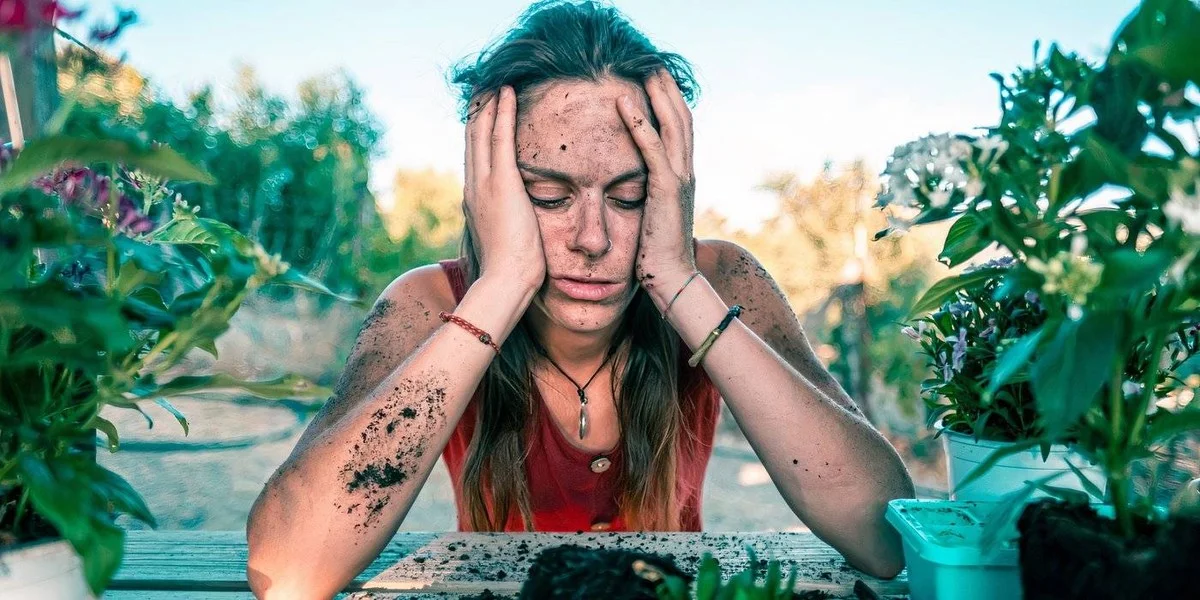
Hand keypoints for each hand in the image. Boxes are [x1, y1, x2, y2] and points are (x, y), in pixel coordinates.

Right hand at [463, 86, 546, 292]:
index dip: (478, 130)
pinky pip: (501, 139)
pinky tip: (508, 93)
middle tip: (485, 86)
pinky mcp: (501, 183)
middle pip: (473, 138)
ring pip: (483, 132)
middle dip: (479, 110)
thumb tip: (517, 218)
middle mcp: (474, 186)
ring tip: (495, 82)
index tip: (484, 110)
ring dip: (490, 104)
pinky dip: (503, 113)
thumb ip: (507, 221)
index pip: (476, 156)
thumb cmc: (511, 270)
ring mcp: (485, 183)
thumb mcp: (506, 238)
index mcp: (475, 199)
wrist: (505, 281)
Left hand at [616, 69, 697, 300]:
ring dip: (657, 95)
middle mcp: (685, 173)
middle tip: (653, 62)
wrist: (672, 279)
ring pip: (672, 125)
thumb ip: (647, 198)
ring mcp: (679, 180)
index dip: (669, 103)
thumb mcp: (651, 217)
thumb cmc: (656, 255)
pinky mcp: (666, 190)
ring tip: (644, 70)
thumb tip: (633, 191)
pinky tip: (624, 103)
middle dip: (667, 89)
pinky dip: (639, 122)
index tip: (655, 80)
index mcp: (681, 178)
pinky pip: (652, 148)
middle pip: (680, 118)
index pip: (678, 130)